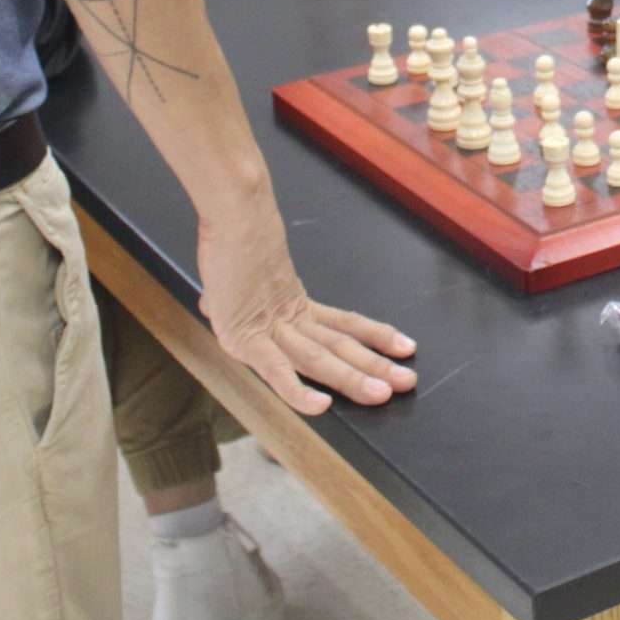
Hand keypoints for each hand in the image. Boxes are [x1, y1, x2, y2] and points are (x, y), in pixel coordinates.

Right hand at [194, 182, 416, 415]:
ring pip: (319, 359)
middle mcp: (289, 319)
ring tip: (384, 393)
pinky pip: (276, 370)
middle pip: (339, 346)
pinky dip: (297, 390)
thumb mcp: (235, 276)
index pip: (344, 324)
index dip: (375, 335)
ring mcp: (271, 329)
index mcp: (294, 305)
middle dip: (375, 365)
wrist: (232, 212)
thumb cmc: (231, 240)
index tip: (405, 345)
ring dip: (353, 379)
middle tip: (409, 380)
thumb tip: (211, 303)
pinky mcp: (247, 338)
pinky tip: (321, 406)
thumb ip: (226, 298)